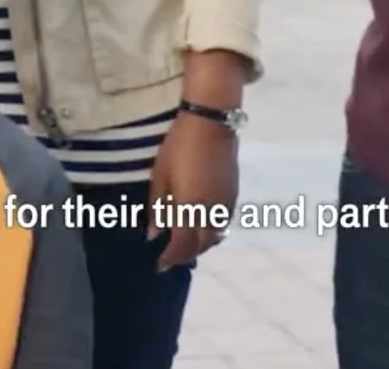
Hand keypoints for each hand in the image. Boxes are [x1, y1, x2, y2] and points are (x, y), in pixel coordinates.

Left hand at [147, 113, 238, 270]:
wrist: (211, 123)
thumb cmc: (179, 147)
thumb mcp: (160, 175)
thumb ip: (158, 207)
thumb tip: (154, 234)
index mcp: (191, 208)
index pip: (182, 245)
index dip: (170, 258)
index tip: (159, 265)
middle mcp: (211, 212)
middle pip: (201, 244)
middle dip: (185, 254)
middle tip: (170, 257)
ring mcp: (226, 204)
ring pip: (215, 236)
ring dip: (200, 245)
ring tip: (185, 245)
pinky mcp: (233, 195)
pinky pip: (223, 224)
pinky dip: (212, 232)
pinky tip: (201, 228)